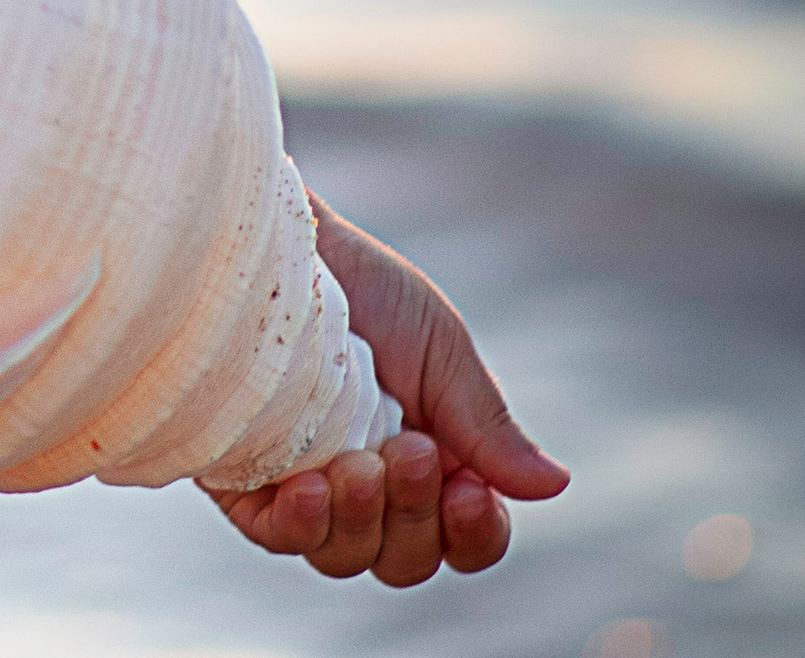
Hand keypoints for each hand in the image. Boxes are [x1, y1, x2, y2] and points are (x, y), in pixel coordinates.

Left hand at [212, 196, 567, 585]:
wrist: (283, 245)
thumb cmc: (365, 287)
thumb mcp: (438, 348)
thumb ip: (488, 423)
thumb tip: (555, 484)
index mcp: (432, 462)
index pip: (466, 538)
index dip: (474, 533)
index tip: (470, 490)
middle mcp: (372, 489)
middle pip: (407, 559)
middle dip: (416, 515)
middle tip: (410, 450)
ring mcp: (308, 489)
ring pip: (346, 556)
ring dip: (362, 518)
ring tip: (359, 464)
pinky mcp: (250, 480)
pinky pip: (279, 535)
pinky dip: (302, 524)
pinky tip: (310, 487)